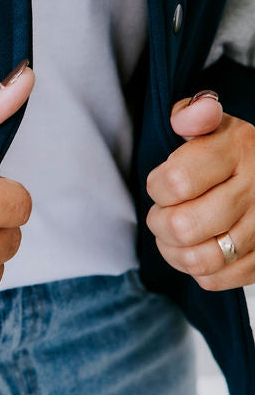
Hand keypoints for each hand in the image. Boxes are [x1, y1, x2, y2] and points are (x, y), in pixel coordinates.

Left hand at [146, 91, 254, 288]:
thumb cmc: (230, 150)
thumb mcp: (213, 123)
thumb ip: (192, 114)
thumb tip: (185, 118)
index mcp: (237, 150)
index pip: (177, 181)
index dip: (156, 186)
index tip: (161, 182)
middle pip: (184, 227)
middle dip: (160, 222)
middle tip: (163, 212)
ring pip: (200, 260)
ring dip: (173, 251)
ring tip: (173, 234)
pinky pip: (217, 279)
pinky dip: (196, 270)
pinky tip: (196, 249)